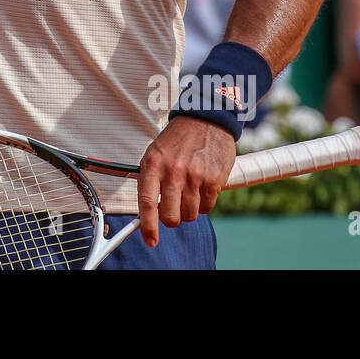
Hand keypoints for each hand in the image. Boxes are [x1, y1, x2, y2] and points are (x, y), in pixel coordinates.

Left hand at [136, 115, 235, 247]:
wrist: (205, 119)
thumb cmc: (177, 139)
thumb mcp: (155, 153)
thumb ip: (150, 180)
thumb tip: (147, 212)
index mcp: (153, 165)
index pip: (147, 203)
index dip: (148, 225)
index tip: (151, 239)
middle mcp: (173, 172)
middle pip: (170, 216)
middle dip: (172, 219)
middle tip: (173, 210)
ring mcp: (194, 177)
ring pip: (190, 215)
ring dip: (189, 210)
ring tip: (189, 191)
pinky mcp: (213, 180)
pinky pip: (207, 208)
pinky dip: (204, 203)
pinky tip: (202, 186)